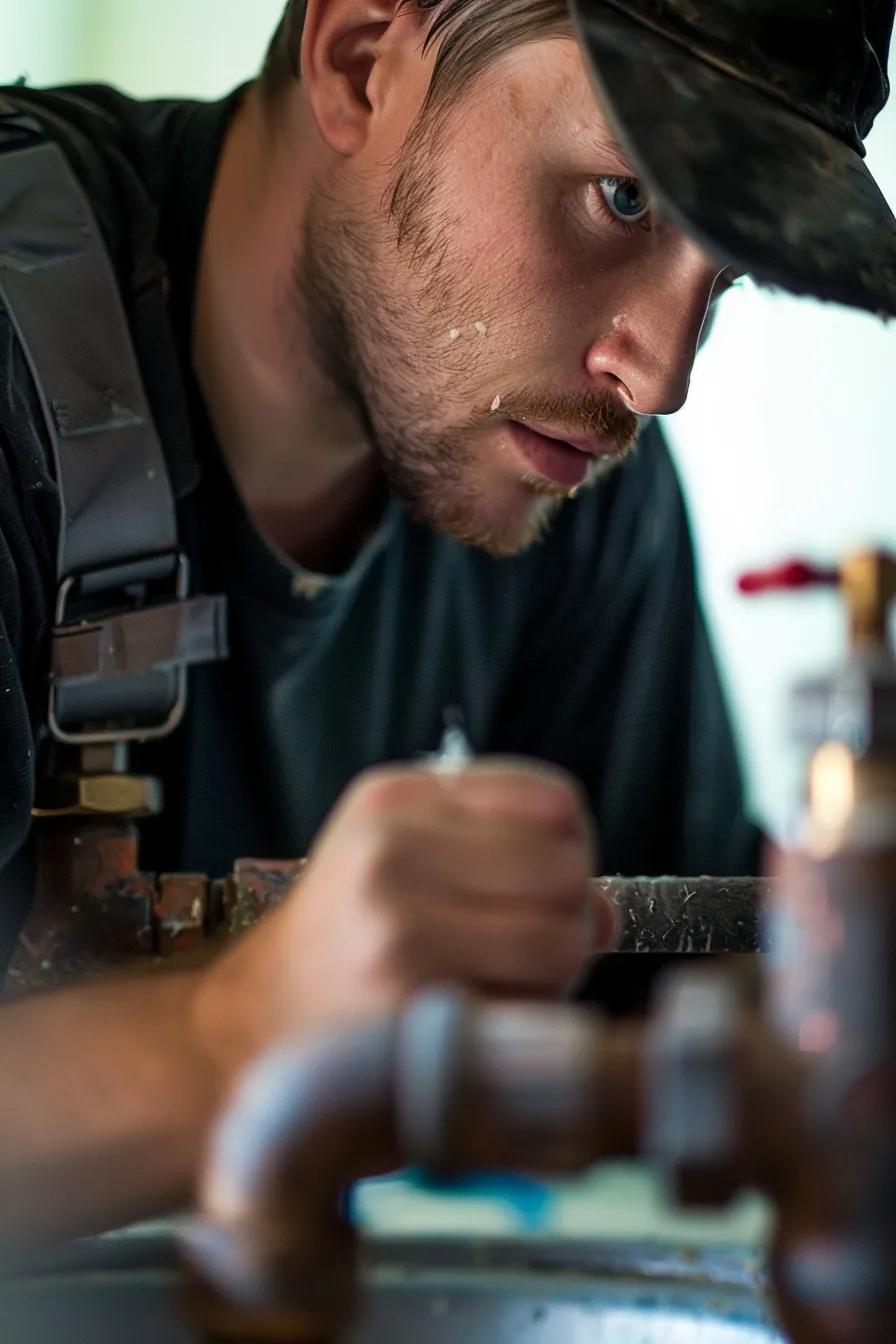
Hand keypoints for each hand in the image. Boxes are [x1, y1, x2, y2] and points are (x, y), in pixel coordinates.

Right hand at [193, 759, 615, 1077]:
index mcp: (393, 800)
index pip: (554, 802)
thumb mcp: (396, 857)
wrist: (244, 1038)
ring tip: (493, 984)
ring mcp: (401, 935)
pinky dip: (526, 1022)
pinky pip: (534, 1009)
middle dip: (565, 915)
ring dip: (552, 976)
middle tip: (515, 946)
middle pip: (568, 871)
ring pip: (565, 942)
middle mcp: (392, 854)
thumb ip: (504, 856)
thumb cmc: (338, 943)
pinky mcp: (413, 1012)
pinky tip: (473, 1022)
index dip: (569, 849)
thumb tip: (608, 908)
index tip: (538, 883)